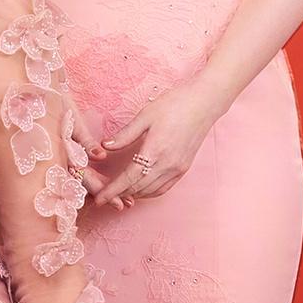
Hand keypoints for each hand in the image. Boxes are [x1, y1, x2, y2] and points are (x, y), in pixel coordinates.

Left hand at [85, 82, 216, 209]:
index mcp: (155, 151)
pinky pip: (164, 188)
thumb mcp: (145, 116)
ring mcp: (178, 168)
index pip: (129, 178)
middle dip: (119, 195)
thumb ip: (125, 134)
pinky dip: (149, 192)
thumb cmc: (174, 104)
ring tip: (117, 194)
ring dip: (133, 195)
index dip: (112, 190)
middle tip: (103, 197)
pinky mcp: (184, 168)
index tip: (99, 199)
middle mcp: (167, 164)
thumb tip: (104, 146)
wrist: (204, 103)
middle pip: (138, 188)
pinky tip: (140, 190)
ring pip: (151, 191)